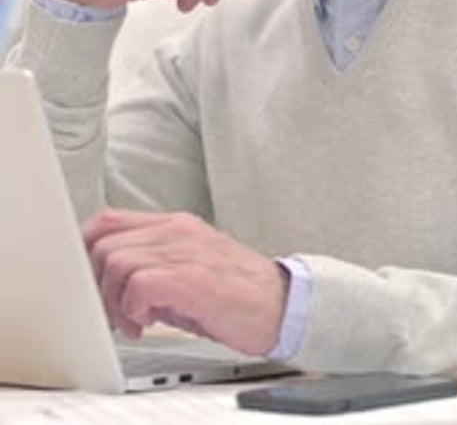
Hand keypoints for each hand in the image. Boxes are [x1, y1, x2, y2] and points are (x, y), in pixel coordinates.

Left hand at [83, 209, 289, 355]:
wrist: (284, 305)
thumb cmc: (238, 293)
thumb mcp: (189, 268)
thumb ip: (153, 266)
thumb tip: (113, 284)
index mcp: (175, 225)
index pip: (109, 219)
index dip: (87, 249)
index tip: (90, 281)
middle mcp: (177, 230)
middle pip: (104, 240)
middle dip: (97, 283)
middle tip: (115, 311)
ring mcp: (184, 250)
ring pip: (115, 260)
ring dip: (114, 300)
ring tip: (134, 321)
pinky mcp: (191, 278)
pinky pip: (138, 283)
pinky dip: (132, 308)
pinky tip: (147, 322)